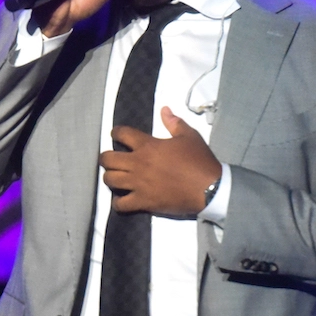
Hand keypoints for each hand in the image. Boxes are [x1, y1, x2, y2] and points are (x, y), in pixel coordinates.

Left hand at [100, 107, 221, 216]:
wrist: (209, 188)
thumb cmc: (199, 160)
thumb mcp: (190, 136)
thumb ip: (174, 123)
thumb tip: (164, 110)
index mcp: (148, 146)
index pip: (122, 133)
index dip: (116, 132)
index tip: (116, 135)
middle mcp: (138, 164)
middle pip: (108, 159)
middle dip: (106, 158)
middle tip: (111, 159)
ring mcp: (138, 184)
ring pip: (110, 180)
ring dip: (110, 178)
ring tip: (116, 178)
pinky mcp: (143, 202)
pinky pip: (120, 204)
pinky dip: (118, 203)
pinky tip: (122, 199)